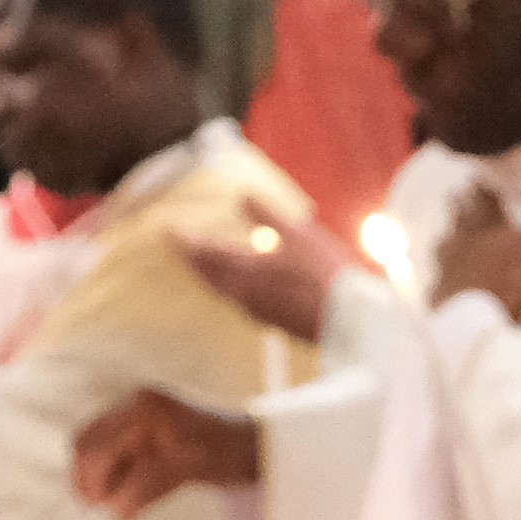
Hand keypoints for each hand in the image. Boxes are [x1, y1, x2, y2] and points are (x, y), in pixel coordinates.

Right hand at [73, 388, 260, 519]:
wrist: (257, 443)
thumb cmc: (230, 452)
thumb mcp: (184, 471)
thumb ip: (146, 487)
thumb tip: (115, 509)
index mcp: (144, 408)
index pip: (97, 446)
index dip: (92, 481)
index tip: (98, 509)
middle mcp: (135, 402)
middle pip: (87, 443)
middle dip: (90, 478)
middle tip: (100, 508)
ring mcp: (136, 409)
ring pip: (95, 447)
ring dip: (101, 476)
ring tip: (116, 502)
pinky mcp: (141, 424)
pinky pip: (112, 449)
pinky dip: (114, 472)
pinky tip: (127, 492)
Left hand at [174, 204, 349, 335]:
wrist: (352, 321)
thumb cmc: (326, 273)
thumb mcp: (299, 233)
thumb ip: (266, 215)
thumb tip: (242, 196)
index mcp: (246, 269)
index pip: (205, 253)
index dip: (185, 240)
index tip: (168, 230)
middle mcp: (245, 294)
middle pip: (209, 276)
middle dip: (193, 260)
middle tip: (181, 248)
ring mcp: (259, 312)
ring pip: (224, 291)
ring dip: (211, 276)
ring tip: (204, 266)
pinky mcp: (275, 323)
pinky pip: (241, 303)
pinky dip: (232, 289)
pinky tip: (241, 288)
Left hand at [434, 173, 520, 326]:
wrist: (470, 321)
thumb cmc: (510, 281)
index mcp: (488, 228)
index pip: (485, 201)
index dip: (484, 189)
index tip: (477, 177)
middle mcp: (463, 244)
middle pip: (460, 221)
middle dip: (460, 208)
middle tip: (454, 194)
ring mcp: (447, 271)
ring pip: (443, 250)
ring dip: (446, 242)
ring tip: (444, 238)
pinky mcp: (439, 299)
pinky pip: (436, 286)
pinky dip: (439, 282)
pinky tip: (437, 287)